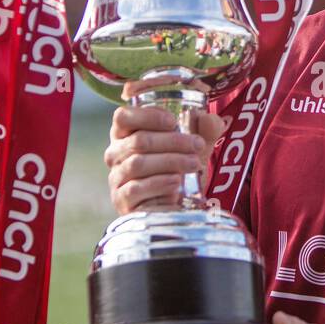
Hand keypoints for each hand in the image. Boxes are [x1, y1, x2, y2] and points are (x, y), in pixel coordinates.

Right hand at [104, 81, 225, 214]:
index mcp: (126, 135)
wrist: (173, 208)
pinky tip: (176, 182)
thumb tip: (209, 118)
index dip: (146, 115)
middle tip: (197, 144)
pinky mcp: (121, 199)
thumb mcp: (192, 149)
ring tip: (195, 164)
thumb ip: (204, 131)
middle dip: (172, 141)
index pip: (123, 117)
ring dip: (170, 161)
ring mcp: (116, 177)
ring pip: (138, 163)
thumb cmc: (177, 170)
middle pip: (138, 140)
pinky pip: (136, 188)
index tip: (173, 121)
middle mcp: (115, 154)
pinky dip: (158, 183)